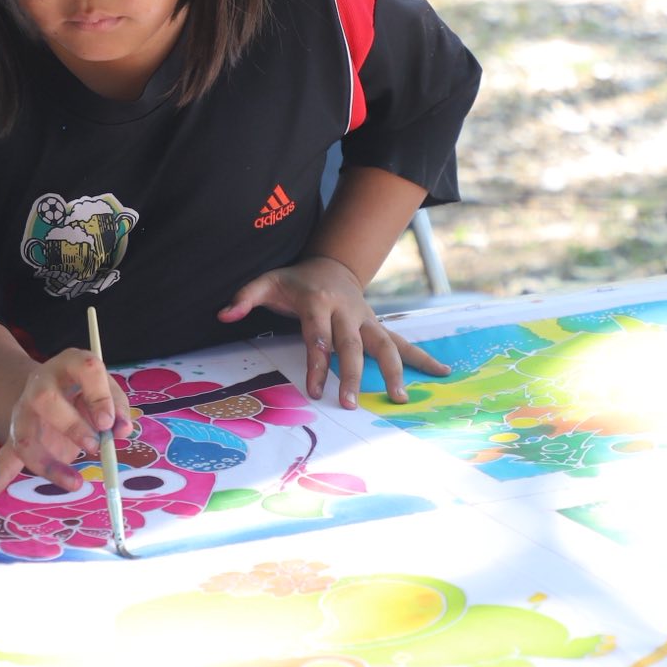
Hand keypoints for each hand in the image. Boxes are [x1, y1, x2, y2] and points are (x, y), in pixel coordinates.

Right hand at [0, 348, 130, 503]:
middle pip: (45, 401)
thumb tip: (121, 432)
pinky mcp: (18, 436)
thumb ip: (117, 408)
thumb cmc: (87, 388)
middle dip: (70, 425)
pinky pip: (4, 459)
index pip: (85, 369)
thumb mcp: (108, 388)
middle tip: (95, 446)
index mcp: (69, 364)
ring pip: (24, 436)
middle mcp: (41, 384)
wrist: (56, 384)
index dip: (99, 395)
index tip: (109, 423)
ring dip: (48, 463)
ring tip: (75, 484)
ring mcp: (24, 411)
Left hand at [218, 256, 448, 407]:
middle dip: (353, 374)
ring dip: (396, 371)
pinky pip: (402, 342)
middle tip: (350, 403)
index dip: (317, 361)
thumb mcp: (267, 281)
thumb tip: (223, 314)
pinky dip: (423, 357)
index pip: (318, 334)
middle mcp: (347, 310)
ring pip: (385, 344)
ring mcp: (367, 318)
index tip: (316, 390)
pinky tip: (443, 372)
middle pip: (353, 345)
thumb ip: (244, 296)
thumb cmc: (296, 280)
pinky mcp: (378, 326)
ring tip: (401, 399)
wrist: (331, 263)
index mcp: (319, 301)